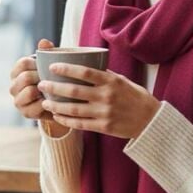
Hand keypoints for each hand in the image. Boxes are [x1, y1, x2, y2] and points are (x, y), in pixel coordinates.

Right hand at [9, 39, 67, 135]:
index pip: (23, 63)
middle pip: (25, 77)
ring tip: (54, 89)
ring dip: (43, 90)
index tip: (49, 66)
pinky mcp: (26, 113)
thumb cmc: (52, 78)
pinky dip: (47, 103)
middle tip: (54, 78)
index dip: (37, 63)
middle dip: (41, 77)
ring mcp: (18, 101)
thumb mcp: (50, 64)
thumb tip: (44, 41)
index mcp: (16, 72)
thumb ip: (47, 52)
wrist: (58, 102)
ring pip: (29, 91)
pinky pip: (36, 106)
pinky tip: (55, 100)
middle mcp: (13, 86)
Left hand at [39, 64, 160, 139]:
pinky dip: (66, 120)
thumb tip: (83, 65)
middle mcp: (106, 96)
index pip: (84, 72)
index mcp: (111, 81)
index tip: (52, 67)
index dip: (66, 69)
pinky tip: (57, 117)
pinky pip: (79, 124)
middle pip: (74, 91)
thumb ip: (104, 75)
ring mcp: (104, 113)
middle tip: (42, 84)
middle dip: (54, 87)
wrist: (150, 120)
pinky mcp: (103, 127)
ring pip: (73, 109)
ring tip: (45, 103)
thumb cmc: (135, 97)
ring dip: (56, 106)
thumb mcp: (122, 81)